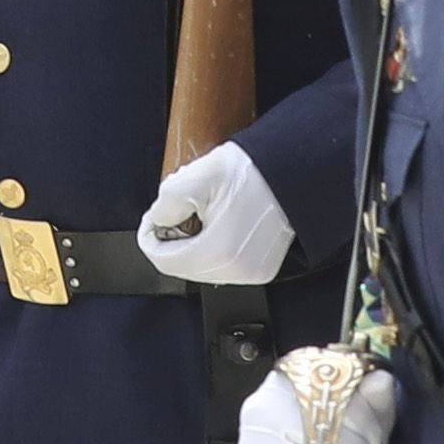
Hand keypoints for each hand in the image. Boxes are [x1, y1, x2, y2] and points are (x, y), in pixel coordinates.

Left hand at [141, 142, 293, 287]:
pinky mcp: (262, 268)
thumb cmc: (254, 171)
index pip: (163, 261)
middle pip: (183, 268)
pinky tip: (218, 225)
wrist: (293, 172)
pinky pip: (225, 267)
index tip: (154, 219)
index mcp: (218, 251)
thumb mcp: (197, 177)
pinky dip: (214, 250)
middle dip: (173, 241)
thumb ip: (166, 204)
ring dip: (193, 246)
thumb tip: (159, 222)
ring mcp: (253, 272)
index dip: (150, 238)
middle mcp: (237, 270)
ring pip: (203, 269)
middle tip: (177, 213)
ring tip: (201, 215)